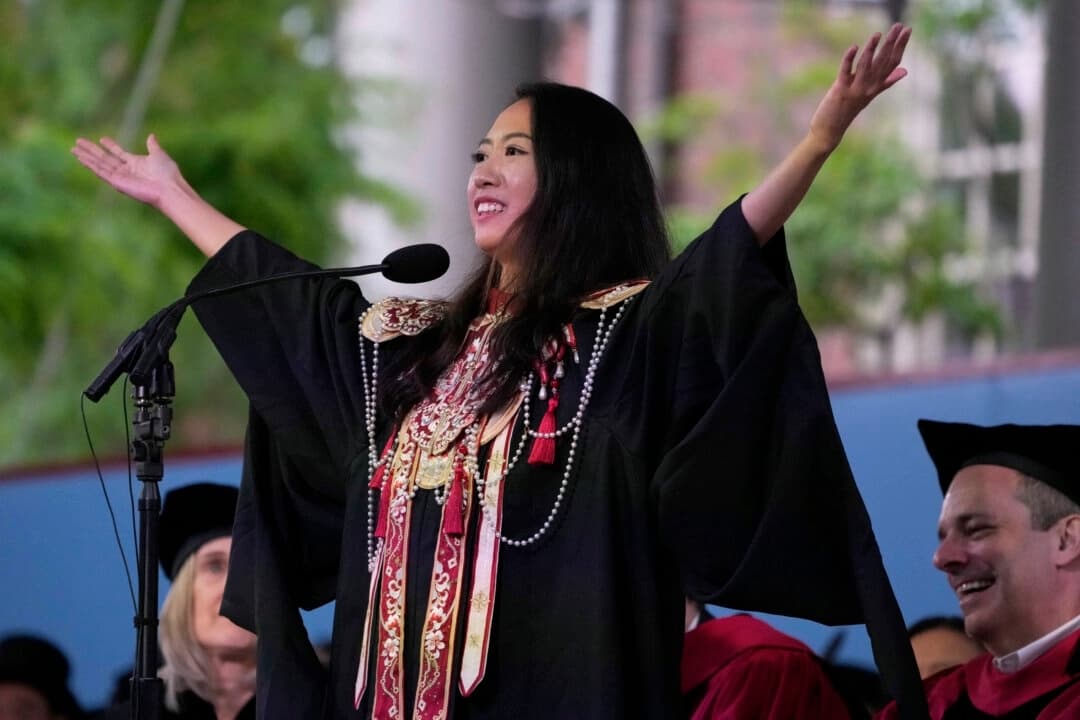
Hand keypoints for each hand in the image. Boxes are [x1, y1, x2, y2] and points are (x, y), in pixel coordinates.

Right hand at [71, 134, 182, 207]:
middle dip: (91, 149)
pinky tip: (81, 158)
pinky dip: (90, 164)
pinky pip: (101, 172)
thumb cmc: (168, 174)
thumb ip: (153, 146)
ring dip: (86, 156)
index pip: (119, 153)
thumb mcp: (159, 155)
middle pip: (105, 158)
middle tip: (78, 141)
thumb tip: (152, 136)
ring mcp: (120, 177)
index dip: (110, 146)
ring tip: (73, 149)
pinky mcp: (117, 182)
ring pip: (99, 164)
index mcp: (136, 164)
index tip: (102, 139)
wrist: (169, 189)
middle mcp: (126, 171)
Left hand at [809, 23, 911, 152]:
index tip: (907, 30)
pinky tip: (854, 47)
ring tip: (878, 34)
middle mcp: (869, 88)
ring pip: (866, 66)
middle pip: (883, 62)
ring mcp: (855, 90)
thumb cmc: (848, 111)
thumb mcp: (869, 95)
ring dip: (871, 49)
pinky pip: (846, 72)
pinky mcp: (841, 91)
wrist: (830, 131)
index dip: (900, 46)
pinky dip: (849, 59)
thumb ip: (886, 82)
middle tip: (899, 26)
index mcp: (876, 87)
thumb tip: (905, 71)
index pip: (893, 63)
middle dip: (891, 43)